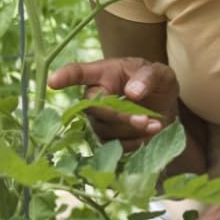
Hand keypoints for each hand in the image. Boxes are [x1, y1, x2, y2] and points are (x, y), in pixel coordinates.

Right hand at [47, 57, 178, 149]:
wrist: (165, 105)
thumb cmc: (157, 82)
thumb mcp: (159, 73)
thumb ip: (147, 78)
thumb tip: (132, 92)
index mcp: (103, 73)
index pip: (78, 73)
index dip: (65, 77)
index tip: (54, 81)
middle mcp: (94, 97)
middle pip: (94, 109)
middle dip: (120, 116)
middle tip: (145, 119)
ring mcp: (98, 120)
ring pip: (105, 130)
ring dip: (131, 130)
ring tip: (155, 124)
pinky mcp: (107, 139)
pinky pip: (114, 145)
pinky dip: (135, 142)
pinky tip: (150, 133)